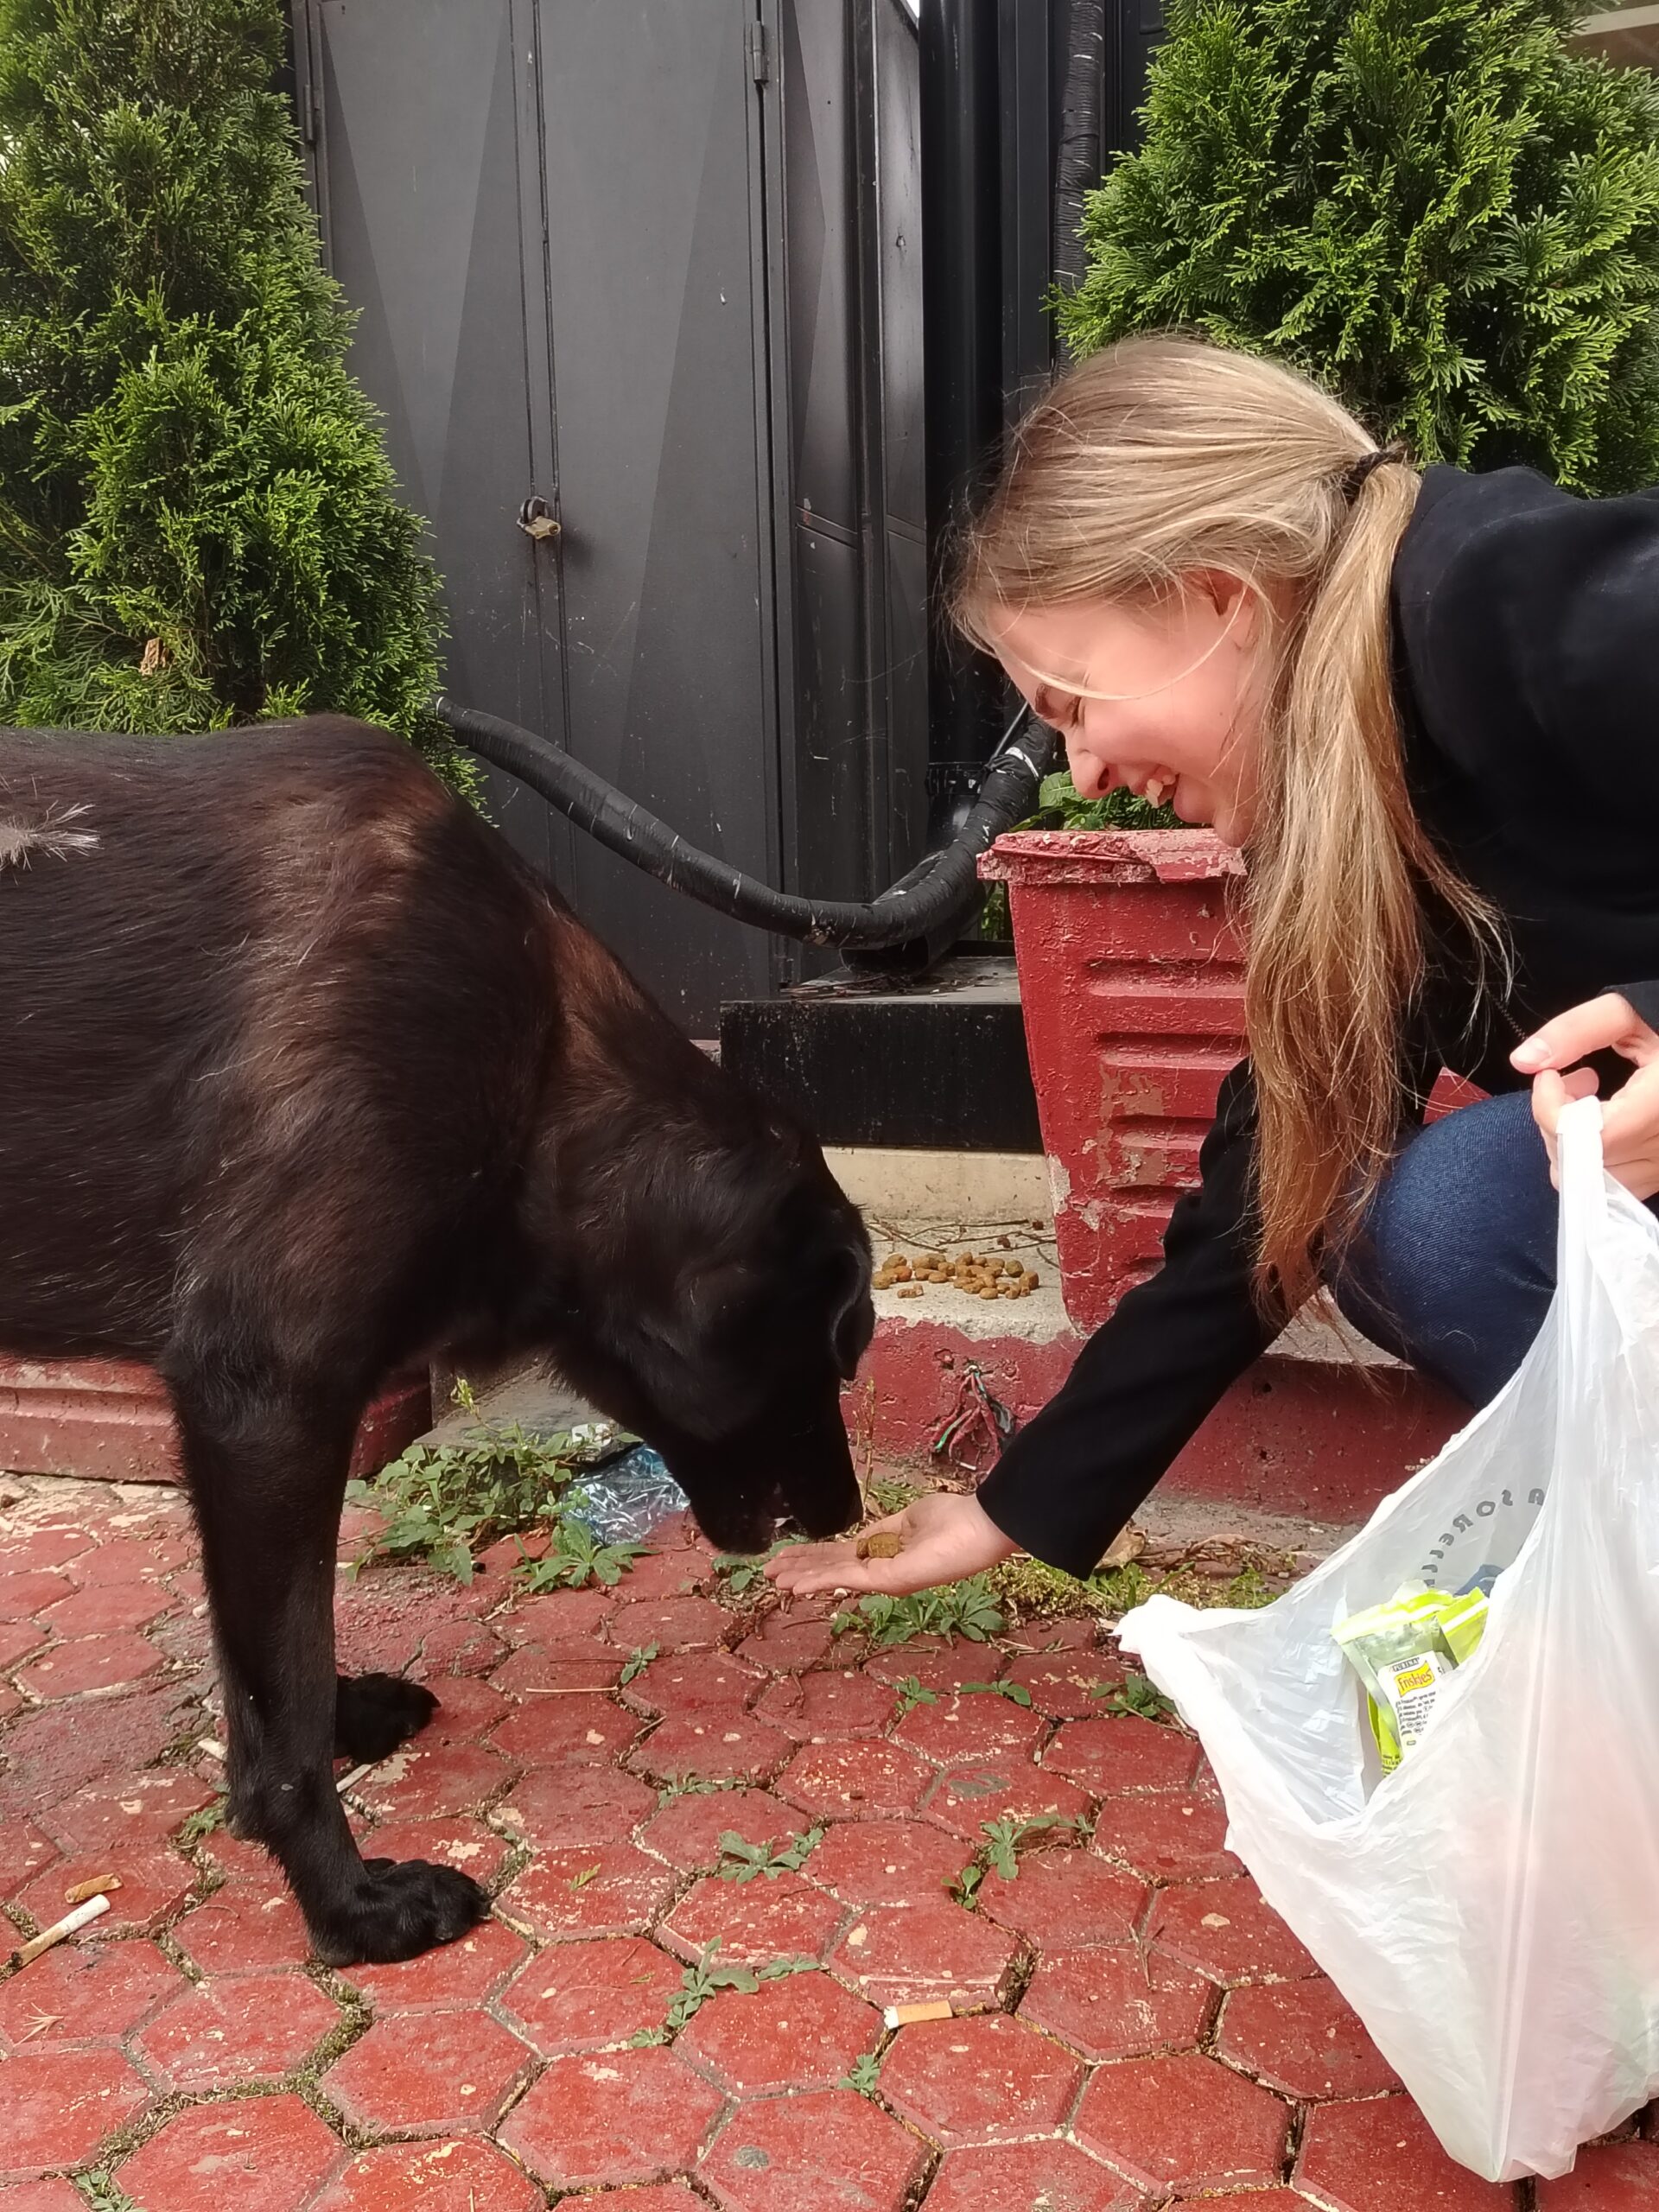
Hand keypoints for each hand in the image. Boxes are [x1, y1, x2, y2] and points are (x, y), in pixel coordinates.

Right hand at [766, 1490, 1019, 1599]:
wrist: (980, 1527)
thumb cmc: (953, 1519)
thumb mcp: (909, 1520)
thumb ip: (883, 1532)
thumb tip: (861, 1540)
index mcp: (884, 1551)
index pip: (840, 1556)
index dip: (811, 1556)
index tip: (786, 1555)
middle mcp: (880, 1568)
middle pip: (830, 1568)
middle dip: (798, 1568)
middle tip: (768, 1572)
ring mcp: (883, 1577)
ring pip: (833, 1576)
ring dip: (801, 1577)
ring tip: (773, 1579)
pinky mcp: (888, 1580)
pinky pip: (847, 1579)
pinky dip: (819, 1581)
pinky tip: (796, 1583)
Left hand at [1511, 993, 1658, 1197]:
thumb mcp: (1629, 1014)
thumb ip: (1575, 1030)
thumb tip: (1523, 1061)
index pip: (1586, 1136)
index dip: (1551, 1107)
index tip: (1549, 1074)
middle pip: (1578, 1163)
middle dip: (1556, 1120)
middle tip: (1570, 1081)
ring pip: (1588, 1181)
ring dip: (1569, 1141)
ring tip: (1586, 1099)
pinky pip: (1610, 1185)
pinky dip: (1590, 1159)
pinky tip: (1601, 1121)